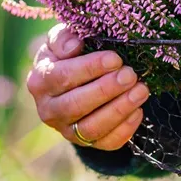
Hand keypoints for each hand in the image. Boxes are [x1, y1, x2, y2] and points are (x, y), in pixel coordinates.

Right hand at [26, 23, 149, 149]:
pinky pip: (106, 143)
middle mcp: (49, 110)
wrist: (74, 81)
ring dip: (119, 110)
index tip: (115, 59)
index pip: (63, 77)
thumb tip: (74, 46)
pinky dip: (124, 129)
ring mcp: (67, 130)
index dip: (90, 68)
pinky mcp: (86, 142)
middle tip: (130, 75)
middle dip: (106, 90)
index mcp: (40, 82)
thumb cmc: (69, 55)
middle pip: (75, 105)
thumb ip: (63, 38)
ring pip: (91, 128)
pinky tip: (138, 111)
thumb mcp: (61, 40)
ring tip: (141, 91)